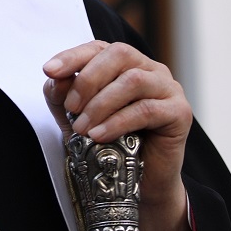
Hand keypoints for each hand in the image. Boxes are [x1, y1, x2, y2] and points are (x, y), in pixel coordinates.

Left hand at [42, 41, 191, 230]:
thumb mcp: (77, 115)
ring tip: (82, 127)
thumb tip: (55, 78)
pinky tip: (99, 135)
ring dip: (101, 104)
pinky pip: (147, 109)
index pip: (99, 47)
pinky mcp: (180, 112)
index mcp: (126, 63)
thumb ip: (63, 94)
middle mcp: (150, 69)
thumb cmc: (110, 142)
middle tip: (71, 107)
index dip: (73, 56)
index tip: (49, 71)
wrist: (141, 182)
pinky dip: (117, 121)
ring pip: (133, 80)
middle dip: (89, 79)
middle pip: (119, 55)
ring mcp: (168, 88)